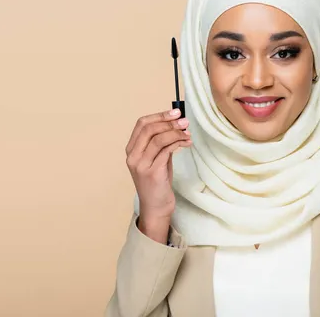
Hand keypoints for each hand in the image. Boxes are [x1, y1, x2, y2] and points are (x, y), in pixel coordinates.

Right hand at [125, 108, 190, 224]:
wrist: (156, 207)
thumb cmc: (158, 182)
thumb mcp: (157, 158)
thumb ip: (161, 143)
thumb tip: (176, 123)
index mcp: (131, 150)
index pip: (141, 124)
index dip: (159, 115)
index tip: (175, 112)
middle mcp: (133, 156)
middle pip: (149, 129)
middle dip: (169, 122)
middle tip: (184, 121)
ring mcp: (141, 165)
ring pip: (158, 139)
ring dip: (176, 132)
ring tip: (188, 133)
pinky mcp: (152, 173)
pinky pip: (166, 151)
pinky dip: (178, 143)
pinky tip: (186, 143)